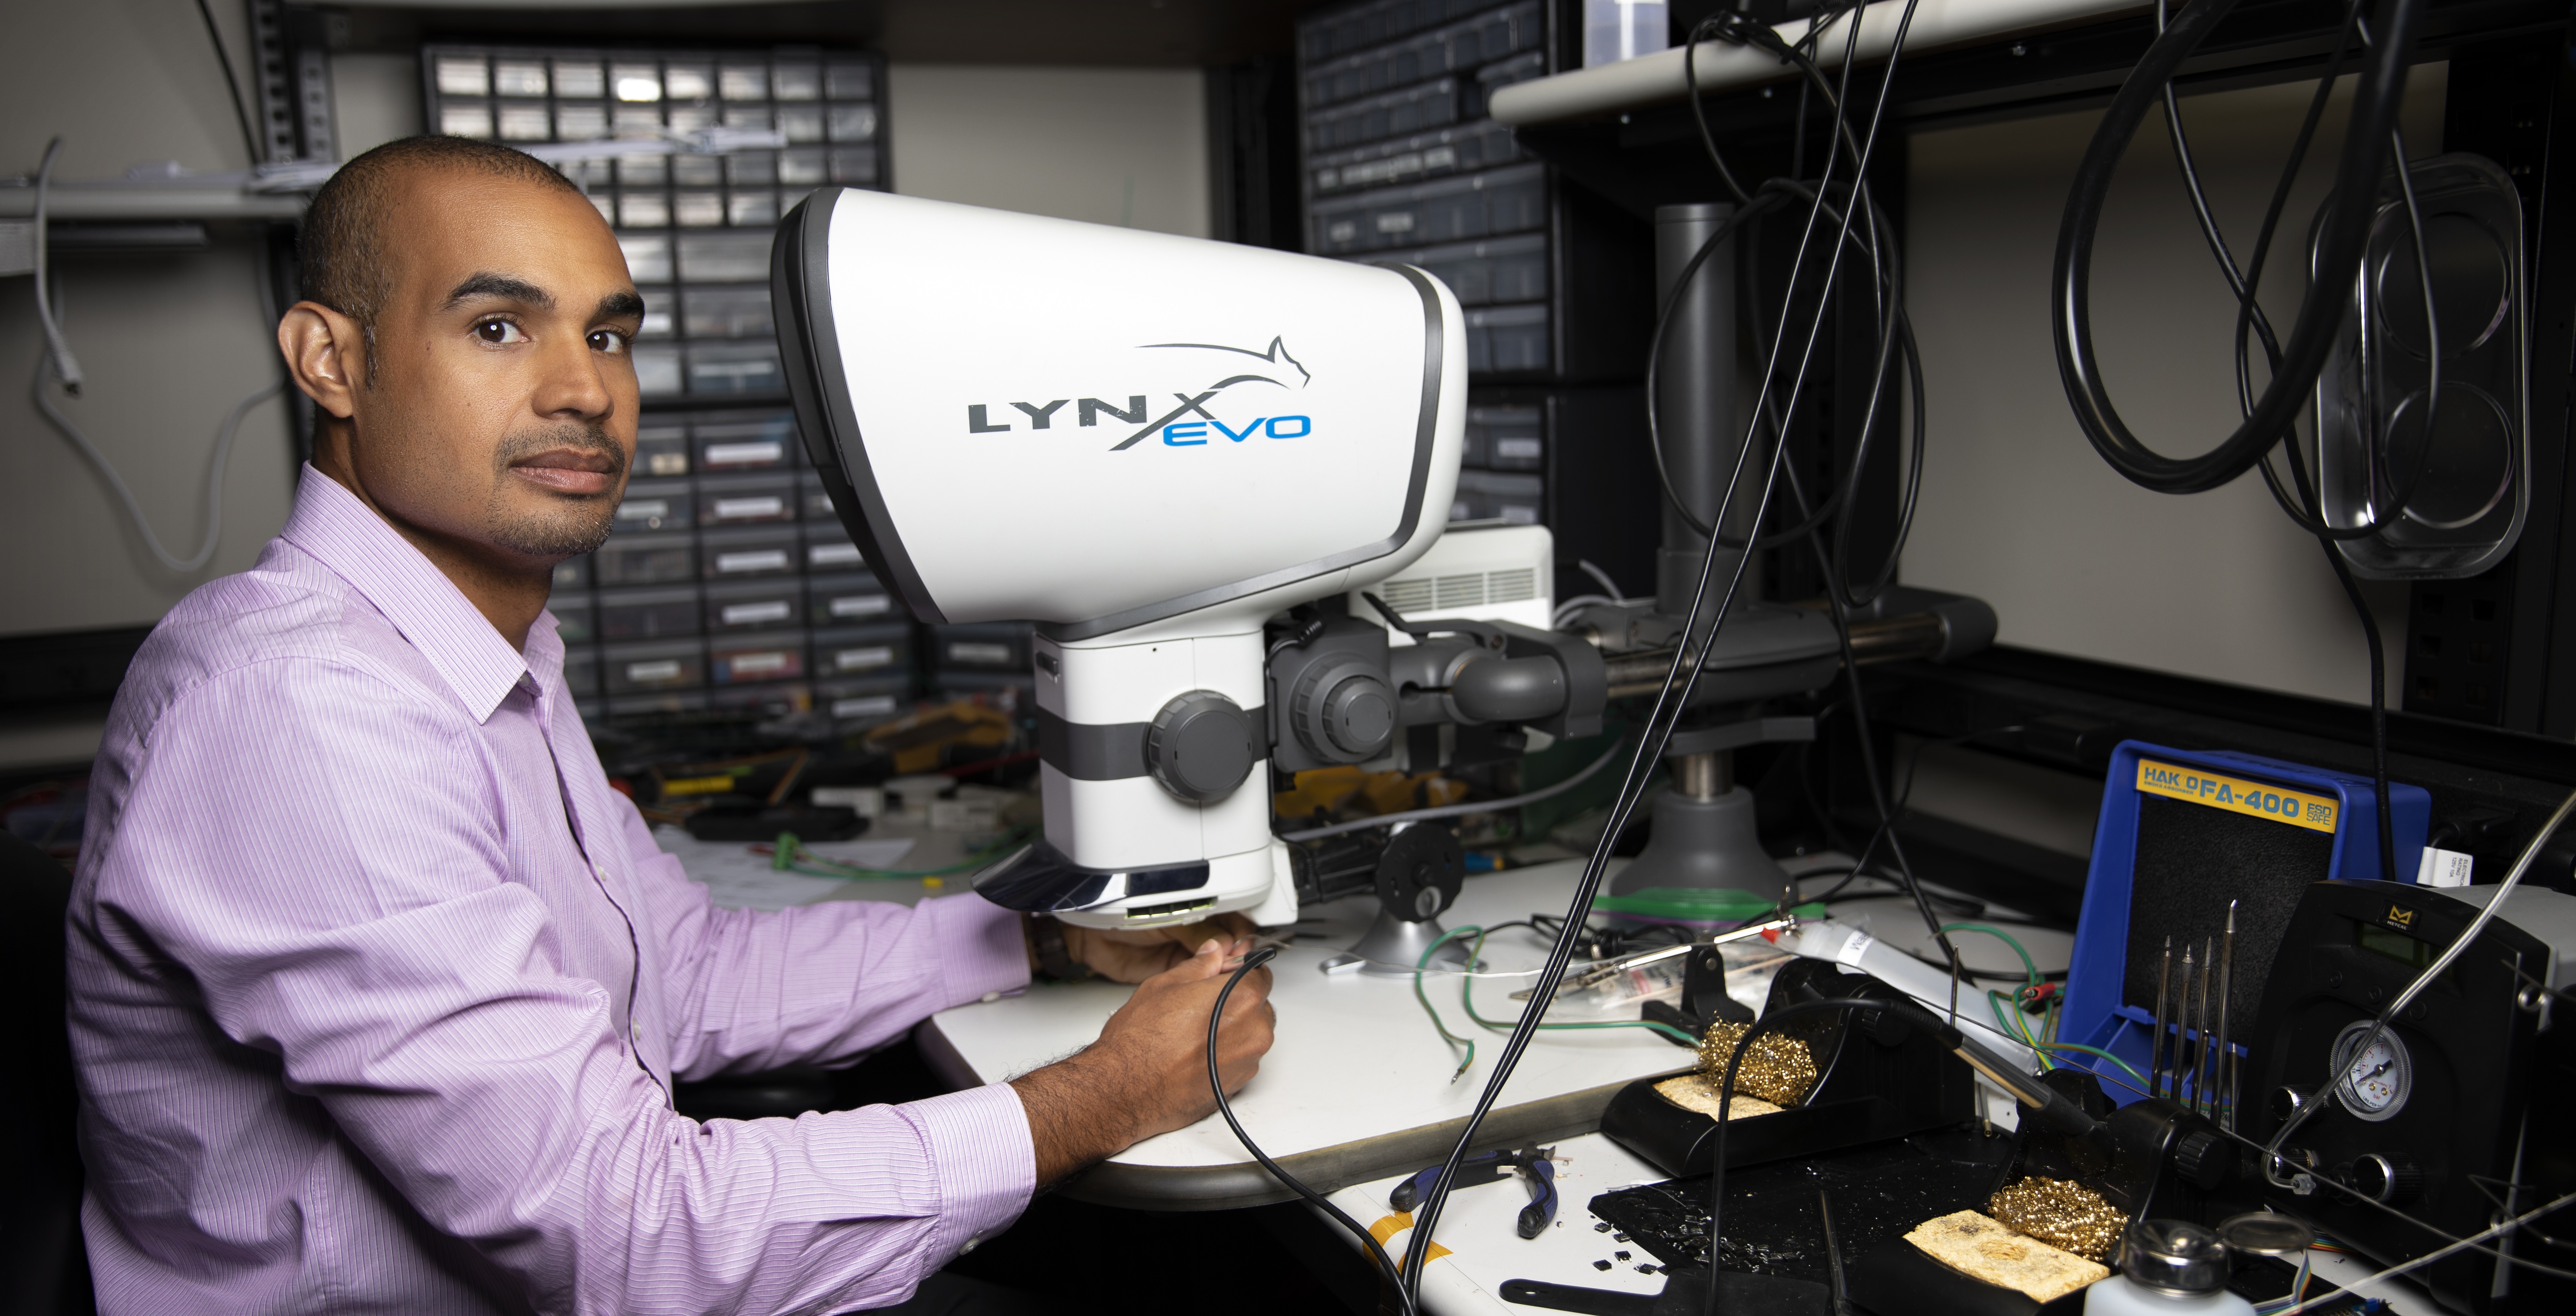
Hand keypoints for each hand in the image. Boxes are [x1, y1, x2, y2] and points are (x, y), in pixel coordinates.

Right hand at [1008, 937, 1276, 1183]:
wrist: (1125, 1090)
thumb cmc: (1140, 1042)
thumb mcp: (1165, 985)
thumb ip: (1199, 966)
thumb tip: (1212, 955)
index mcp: (1242, 997)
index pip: (1259, 972)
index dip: (1237, 971)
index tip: (1221, 976)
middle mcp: (1254, 1031)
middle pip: (1258, 1005)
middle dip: (1236, 1001)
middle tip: (1200, 1005)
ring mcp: (1249, 1062)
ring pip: (1250, 1035)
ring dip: (1232, 1030)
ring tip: (1192, 1032)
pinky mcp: (1238, 1085)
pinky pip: (1240, 1061)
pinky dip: (1226, 1054)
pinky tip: (1194, 1053)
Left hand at [1061, 912, 1259, 983]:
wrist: (1094, 939)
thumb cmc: (1123, 916)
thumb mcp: (1166, 919)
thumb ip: (1196, 932)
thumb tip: (1225, 946)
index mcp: (1199, 911)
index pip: (1233, 922)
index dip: (1243, 936)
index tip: (1246, 949)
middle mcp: (1197, 934)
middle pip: (1231, 947)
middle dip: (1238, 957)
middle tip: (1239, 966)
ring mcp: (1188, 955)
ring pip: (1218, 967)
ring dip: (1226, 974)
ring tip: (1227, 978)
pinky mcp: (1177, 976)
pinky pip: (1200, 982)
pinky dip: (1209, 986)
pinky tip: (1213, 989)